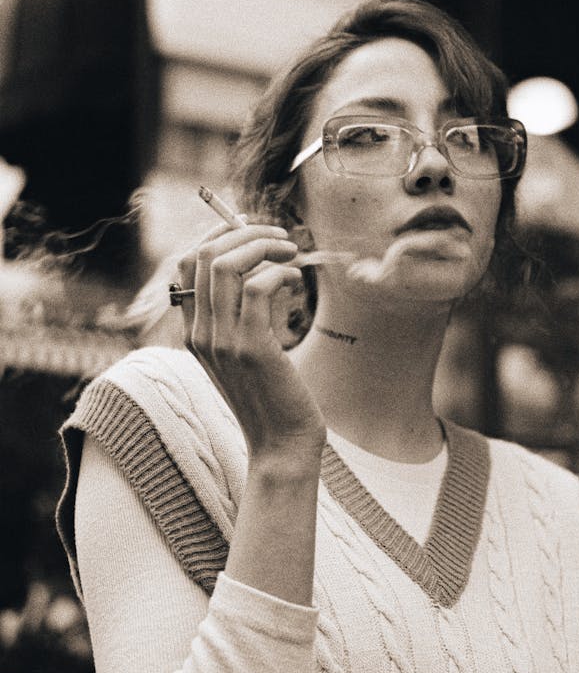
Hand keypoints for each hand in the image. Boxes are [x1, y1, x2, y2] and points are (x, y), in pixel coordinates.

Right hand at [177, 223, 325, 456]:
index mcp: (193, 331)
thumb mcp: (246, 349)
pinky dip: (281, 273)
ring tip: (291, 252)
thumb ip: (242, 312)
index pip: (188, 263)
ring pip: (228, 264)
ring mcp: (222, 340)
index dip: (219, 234)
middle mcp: (200, 333)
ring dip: (264, 245)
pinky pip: (259, 287)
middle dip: (246, 233)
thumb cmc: (272, 394)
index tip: (252, 228)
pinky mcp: (251, 348)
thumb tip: (260, 260)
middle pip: (206, 254)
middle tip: (280, 237)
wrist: (282, 444)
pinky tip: (295, 283)